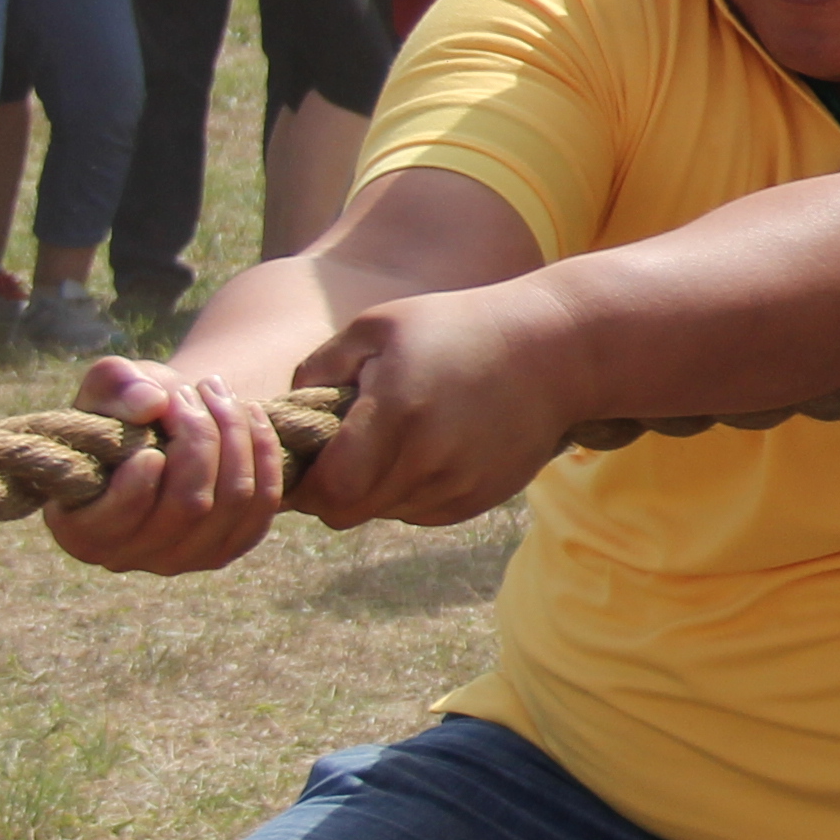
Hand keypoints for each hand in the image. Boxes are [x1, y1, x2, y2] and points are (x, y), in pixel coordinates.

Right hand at [44, 357, 291, 576]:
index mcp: (79, 529)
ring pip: (231, 501)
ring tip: (220, 393)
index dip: (137, 482)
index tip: (154, 431)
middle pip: (187, 505)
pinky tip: (250, 413)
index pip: (113, 520)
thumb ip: (116, 385)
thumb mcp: (109, 386)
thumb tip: (151, 403)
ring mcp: (182, 559)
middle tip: (197, 389)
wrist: (164, 429)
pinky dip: (263, 453)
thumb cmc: (125, 409)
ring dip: (235, 436)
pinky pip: (263, 505)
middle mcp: (126, 557)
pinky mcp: (228, 547)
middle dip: (200, 435)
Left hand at [287, 289, 573, 526]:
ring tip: (390, 442)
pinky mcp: (481, 496)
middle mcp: (430, 458)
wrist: (553, 349)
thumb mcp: (379, 326)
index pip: (328, 491)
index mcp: (397, 414)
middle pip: (351, 511)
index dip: (305, 484)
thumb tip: (286, 412)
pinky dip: (411, 491)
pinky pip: (423, 512)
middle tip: (337, 453)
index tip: (304, 460)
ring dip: (374, 489)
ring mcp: (460, 483)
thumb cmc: (455, 326)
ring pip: (386, 513)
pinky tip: (426, 449)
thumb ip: (320, 366)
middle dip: (333, 490)